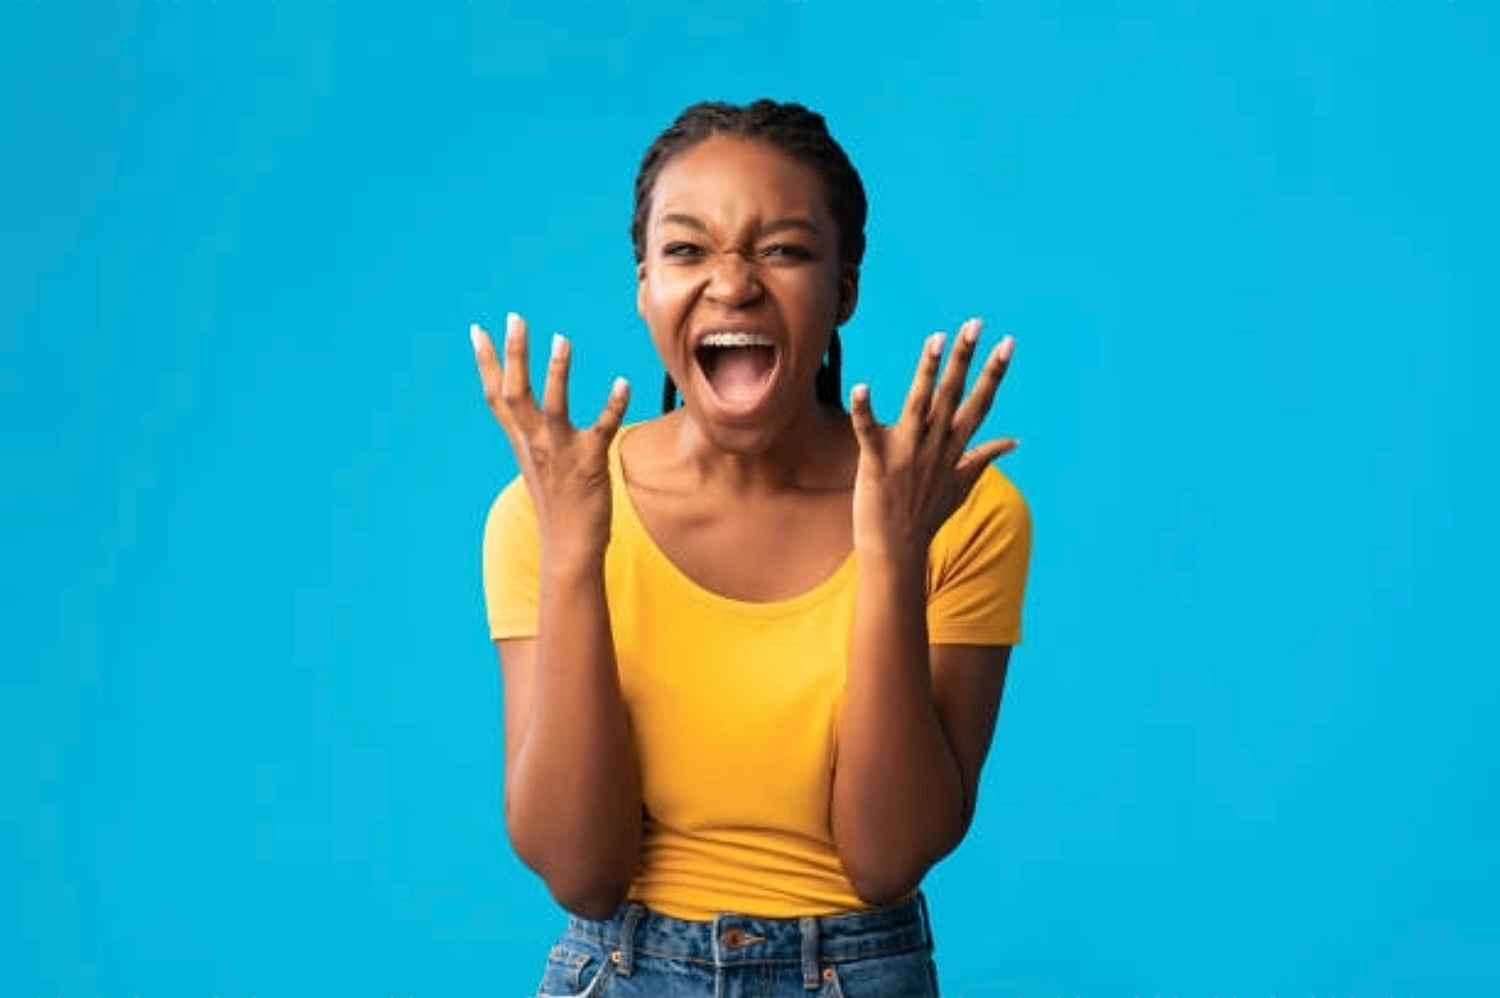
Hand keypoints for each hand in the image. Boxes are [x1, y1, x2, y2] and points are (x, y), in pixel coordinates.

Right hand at [471, 313, 629, 564]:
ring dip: (557, 372)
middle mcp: (534, 445)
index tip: (477, 330)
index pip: (496, 397)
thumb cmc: (558, 508)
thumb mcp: (537, 467)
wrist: (568, 552)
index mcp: (521, 443)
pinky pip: (602, 429)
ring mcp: (560, 454)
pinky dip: (613, 404)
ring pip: (552, 407)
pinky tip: (623, 382)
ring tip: (562, 339)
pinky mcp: (589, 464)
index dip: (486, 363)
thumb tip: (528, 417)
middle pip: (515, 393)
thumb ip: (533, 437)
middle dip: (514, 354)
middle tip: (515, 317)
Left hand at [848, 318, 1015, 564]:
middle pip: (953, 395)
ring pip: (919, 404)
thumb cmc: (926, 516)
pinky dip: (865, 410)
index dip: (994, 373)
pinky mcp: (877, 462)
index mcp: (954, 448)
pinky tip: (861, 386)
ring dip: (927, 372)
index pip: (980, 403)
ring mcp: (908, 453)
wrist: (896, 550)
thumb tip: (1014, 442)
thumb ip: (985, 457)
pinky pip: (869, 431)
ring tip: (936, 339)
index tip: (1008, 343)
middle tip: (974, 324)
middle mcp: (935, 446)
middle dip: (965, 359)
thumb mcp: (962, 485)